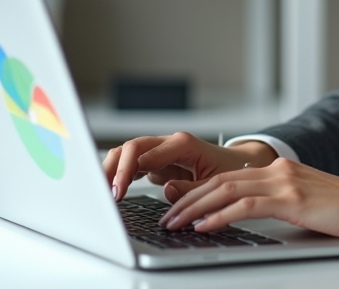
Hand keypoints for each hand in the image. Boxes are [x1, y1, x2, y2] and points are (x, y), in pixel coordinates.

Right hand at [102, 132, 276, 201]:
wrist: (235, 165)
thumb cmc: (228, 171)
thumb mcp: (216, 182)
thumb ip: (192, 187)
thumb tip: (167, 189)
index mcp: (183, 144)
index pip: (149, 150)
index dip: (131, 168)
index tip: (121, 189)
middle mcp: (168, 144)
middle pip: (133, 147)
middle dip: (118, 168)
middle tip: (111, 194)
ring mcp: (159, 152)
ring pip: (127, 154)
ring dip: (113, 171)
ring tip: (103, 193)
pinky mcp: (154, 163)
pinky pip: (130, 165)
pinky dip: (118, 176)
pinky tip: (110, 191)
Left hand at [157, 157, 338, 239]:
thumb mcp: (303, 201)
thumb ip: (277, 202)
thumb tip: (247, 217)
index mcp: (279, 170)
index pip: (226, 178)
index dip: (197, 192)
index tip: (178, 207)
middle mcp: (277, 170)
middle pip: (219, 181)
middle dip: (187, 199)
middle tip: (166, 216)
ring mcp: (284, 182)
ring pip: (226, 190)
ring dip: (195, 208)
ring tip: (175, 222)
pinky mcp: (291, 199)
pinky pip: (246, 206)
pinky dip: (220, 216)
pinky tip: (204, 226)